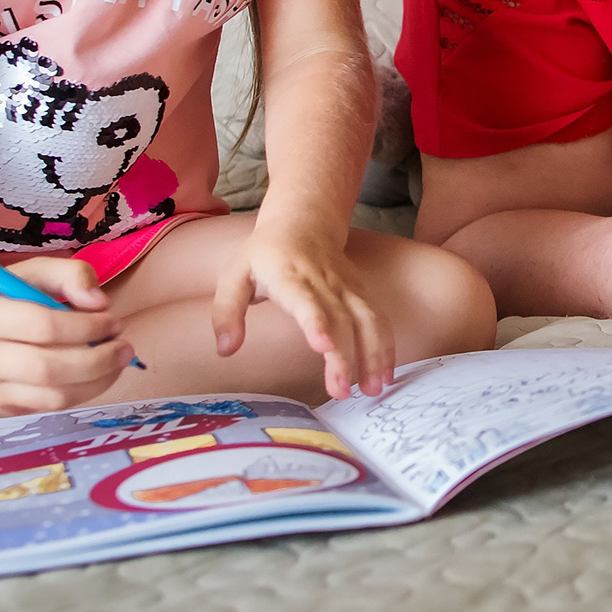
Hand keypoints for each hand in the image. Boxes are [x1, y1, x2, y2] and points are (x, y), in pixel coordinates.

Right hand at [0, 258, 135, 415]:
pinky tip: (97, 373)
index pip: (43, 326)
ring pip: (53, 397)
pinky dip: (83, 392)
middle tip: (125, 347)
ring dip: (97, 381)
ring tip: (118, 360)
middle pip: (48, 369)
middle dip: (98, 360)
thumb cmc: (4, 295)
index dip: (87, 326)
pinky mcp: (2, 409)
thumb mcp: (33, 271)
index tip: (113, 320)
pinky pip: (51, 407)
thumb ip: (71, 274)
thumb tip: (100, 303)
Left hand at [214, 221, 393, 397]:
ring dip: (373, 355)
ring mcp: (346, 286)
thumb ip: (226, 312)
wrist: (304, 220)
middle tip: (340, 391)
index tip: (323, 346)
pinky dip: (385, 347)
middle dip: (345, 357)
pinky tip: (384, 374)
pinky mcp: (360, 292)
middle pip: (341, 319)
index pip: (305, 300)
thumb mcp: (234, 275)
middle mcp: (323, 281)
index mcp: (288, 276)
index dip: (316, 322)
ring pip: (367, 319)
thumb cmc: (265, 253)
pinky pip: (377, 319)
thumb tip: (226, 349)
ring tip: (373, 389)